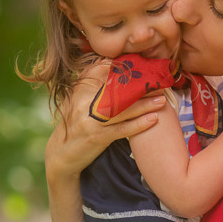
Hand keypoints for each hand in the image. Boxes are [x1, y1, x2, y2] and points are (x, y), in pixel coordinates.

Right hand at [45, 59, 166, 179]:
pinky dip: (138, 124)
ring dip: (144, 105)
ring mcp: (90, 120)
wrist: (61, 154)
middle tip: (159, 84)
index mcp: (81, 91)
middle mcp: (84, 103)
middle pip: (116, 91)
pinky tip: (153, 119)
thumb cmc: (76, 125)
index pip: (103, 73)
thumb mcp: (79, 102)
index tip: (143, 68)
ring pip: (122, 110)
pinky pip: (122, 129)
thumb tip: (110, 67)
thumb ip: (94, 87)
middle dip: (140, 88)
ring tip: (161, 100)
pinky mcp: (97, 137)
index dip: (124, 70)